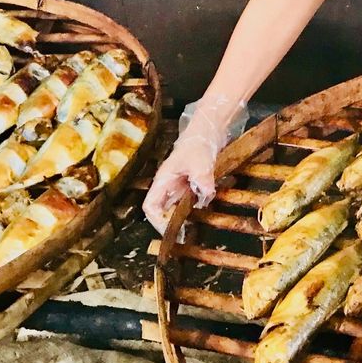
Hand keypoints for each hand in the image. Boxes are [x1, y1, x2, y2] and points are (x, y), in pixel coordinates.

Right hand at [142, 94, 248, 234]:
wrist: (210, 128)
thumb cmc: (198, 141)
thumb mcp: (200, 161)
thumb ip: (202, 178)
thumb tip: (206, 194)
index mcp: (164, 180)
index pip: (151, 207)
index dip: (157, 220)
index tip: (172, 229)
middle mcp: (170, 185)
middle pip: (163, 210)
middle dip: (172, 223)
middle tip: (186, 234)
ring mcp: (181, 184)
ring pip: (178, 207)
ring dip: (186, 217)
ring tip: (195, 227)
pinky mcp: (193, 182)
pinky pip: (192, 200)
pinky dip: (198, 206)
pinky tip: (207, 209)